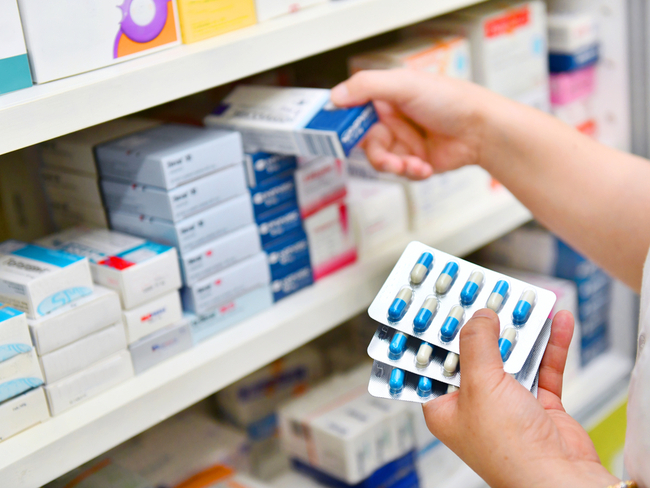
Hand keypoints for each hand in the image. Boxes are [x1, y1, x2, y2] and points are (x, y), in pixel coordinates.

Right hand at [331, 69, 497, 179]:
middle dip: (377, 154)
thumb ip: (367, 86)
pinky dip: (411, 172)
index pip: (354, 110)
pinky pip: (401, 173)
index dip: (345, 124)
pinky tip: (425, 165)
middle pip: (366, 142)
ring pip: (382, 161)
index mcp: (387, 97)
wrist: (482, 130)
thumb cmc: (451, 100)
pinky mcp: (415, 161)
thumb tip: (335, 96)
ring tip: (410, 164)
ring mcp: (404, 141)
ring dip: (395, 165)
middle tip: (387, 158)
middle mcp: (393, 119)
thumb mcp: (405, 85)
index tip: (338, 135)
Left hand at [423, 309, 619, 487]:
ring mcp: (507, 404)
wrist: (561, 480)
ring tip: (522, 301)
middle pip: (474, 354)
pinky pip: (543, 367)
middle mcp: (474, 405)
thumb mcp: (480, 385)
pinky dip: (551, 345)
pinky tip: (557, 322)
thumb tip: (479, 316)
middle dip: (483, 325)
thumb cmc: (509, 451)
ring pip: (511, 357)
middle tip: (485, 295)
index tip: (440, 305)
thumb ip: (477, 344)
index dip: (436, 333)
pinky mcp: (539, 405)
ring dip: (520, 331)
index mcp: (446, 406)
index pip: (433, 362)